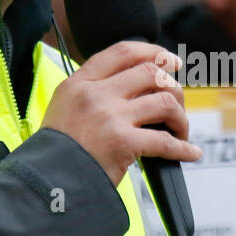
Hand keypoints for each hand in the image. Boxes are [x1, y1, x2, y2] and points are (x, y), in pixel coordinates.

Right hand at [43, 41, 202, 185]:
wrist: (46, 183)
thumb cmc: (57, 153)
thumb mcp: (64, 109)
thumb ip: (93, 93)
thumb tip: (136, 86)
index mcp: (79, 83)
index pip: (122, 53)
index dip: (153, 52)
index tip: (170, 61)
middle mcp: (95, 94)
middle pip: (150, 73)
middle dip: (173, 87)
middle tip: (177, 104)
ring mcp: (110, 117)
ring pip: (164, 101)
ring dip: (180, 117)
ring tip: (180, 131)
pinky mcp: (123, 143)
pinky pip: (165, 141)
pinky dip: (183, 148)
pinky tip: (190, 153)